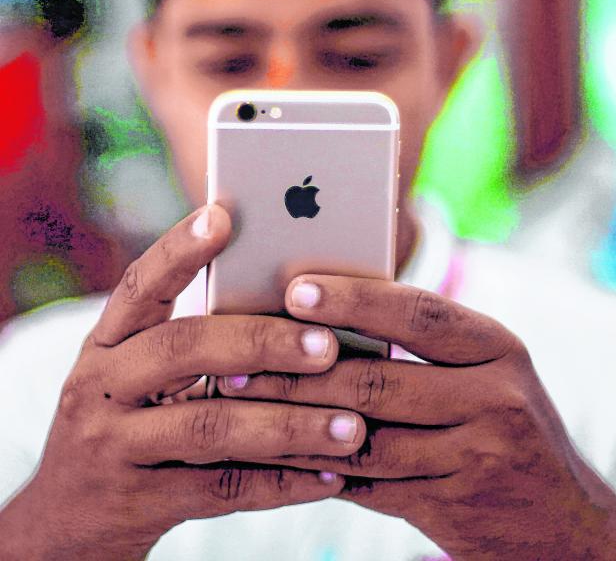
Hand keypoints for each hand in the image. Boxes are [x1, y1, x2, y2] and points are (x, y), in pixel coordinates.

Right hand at [0, 210, 366, 560]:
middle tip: (328, 345)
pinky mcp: (138, 503)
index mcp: (108, 341)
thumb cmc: (130, 420)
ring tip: (353, 426)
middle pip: (183, 348)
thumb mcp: (142, 372)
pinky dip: (281, 484)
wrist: (72, 514)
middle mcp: (101, 385)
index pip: (140, 284)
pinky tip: (329, 475)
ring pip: (210, 426)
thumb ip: (198, 339)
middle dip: (261, 342)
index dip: (178, 249)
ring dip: (288, 425)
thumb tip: (296, 309)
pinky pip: (221, 491)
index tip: (223, 216)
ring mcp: (114, 446)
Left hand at [218, 274, 615, 559]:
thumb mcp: (479, 368)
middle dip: (298, 369)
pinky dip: (315, 467)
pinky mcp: (452, 506)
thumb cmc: (501, 421)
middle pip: (379, 378)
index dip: (353, 299)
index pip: (417, 312)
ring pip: (363, 436)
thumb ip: (418, 343)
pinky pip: (367, 485)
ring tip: (238, 400)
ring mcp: (477, 455)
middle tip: (236, 356)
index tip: (294, 290)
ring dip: (291, 420)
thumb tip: (322, 314)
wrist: (559, 520)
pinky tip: (273, 452)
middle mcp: (494, 396)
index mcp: (495, 345)